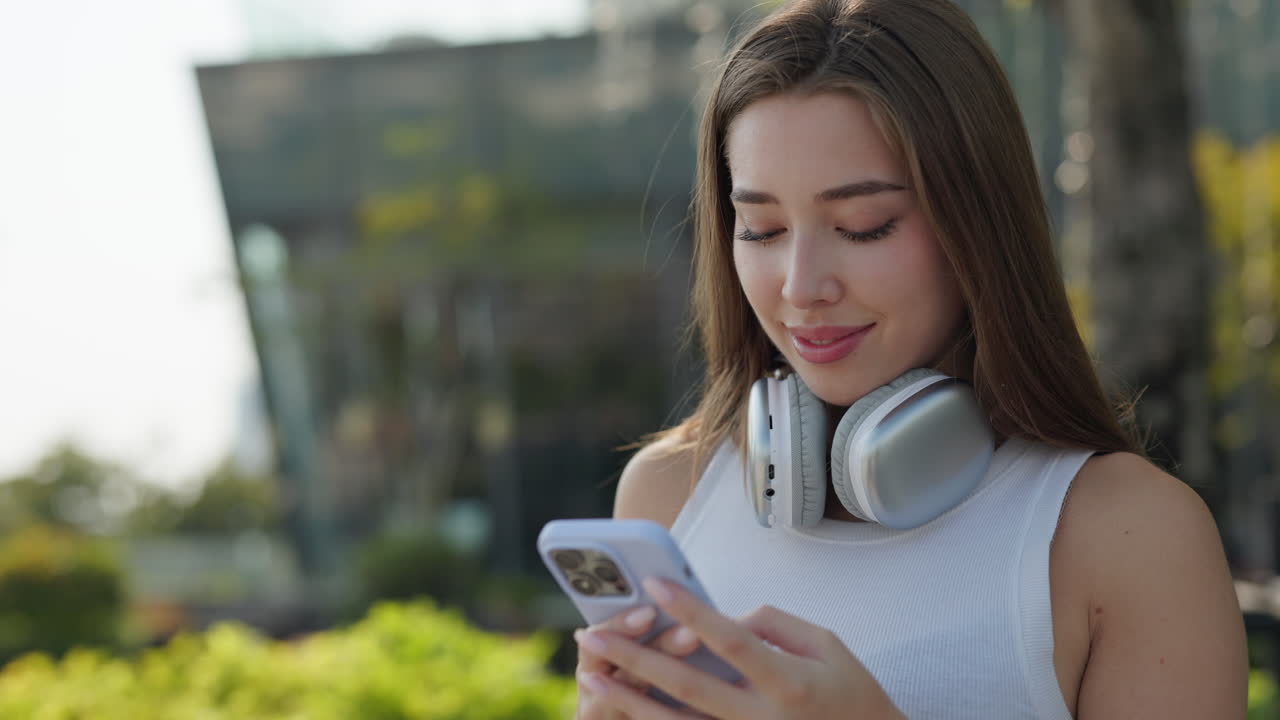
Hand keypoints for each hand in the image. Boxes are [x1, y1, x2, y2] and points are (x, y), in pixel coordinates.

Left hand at [576, 578, 904, 719]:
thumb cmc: (852, 694)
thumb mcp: (826, 645)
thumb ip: (773, 624)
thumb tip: (723, 617)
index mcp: (788, 683)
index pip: (729, 640)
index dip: (690, 610)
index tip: (654, 584)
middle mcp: (762, 719)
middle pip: (687, 687)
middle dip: (635, 658)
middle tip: (592, 635)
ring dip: (628, 702)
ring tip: (590, 679)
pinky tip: (620, 715)